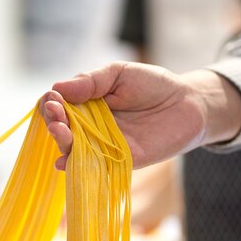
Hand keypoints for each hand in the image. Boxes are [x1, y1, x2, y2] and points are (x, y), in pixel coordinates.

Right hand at [40, 63, 240, 168]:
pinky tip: (64, 162)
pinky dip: (75, 166)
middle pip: (61, 128)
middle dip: (54, 122)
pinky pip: (93, 166)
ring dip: (62, 141)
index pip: (59, 105)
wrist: (189, 104)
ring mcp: (102, 145)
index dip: (51, 103)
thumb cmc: (155, 85)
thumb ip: (91, 81)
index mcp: (87, 103)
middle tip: (56, 115)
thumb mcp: (120, 73)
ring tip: (60, 131)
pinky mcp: (118, 161)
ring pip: (72, 148)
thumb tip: (57, 88)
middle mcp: (89, 126)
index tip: (53, 99)